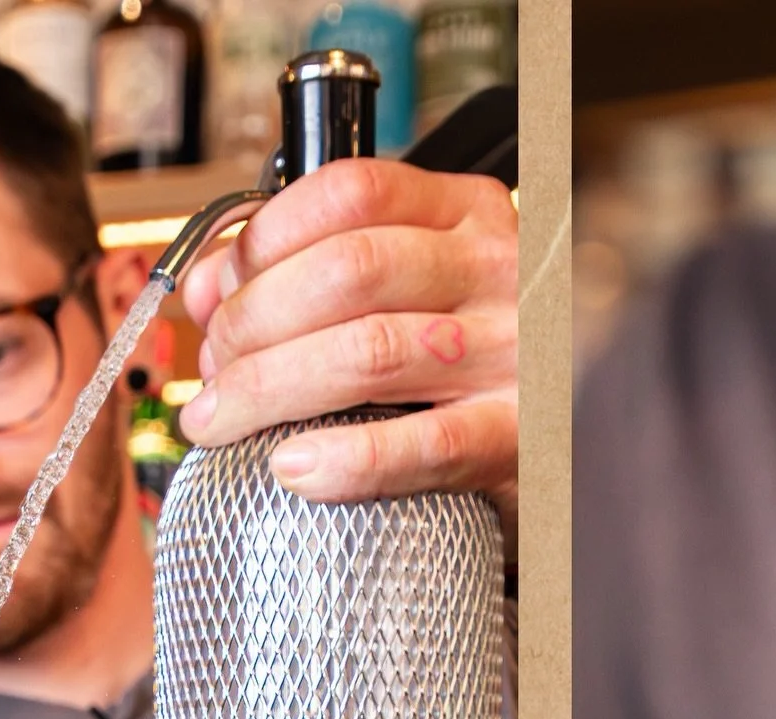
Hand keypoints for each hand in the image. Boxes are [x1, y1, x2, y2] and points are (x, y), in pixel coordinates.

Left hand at [178, 158, 517, 545]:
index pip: (351, 194)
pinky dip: (347, 460)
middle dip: (253, 324)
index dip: (263, 240)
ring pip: (370, 353)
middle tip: (211, 376)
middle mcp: (494, 272)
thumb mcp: (411, 289)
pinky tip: (291, 467)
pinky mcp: (516, 439)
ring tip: (220, 423)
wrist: (569, 442)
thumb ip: (314, 272)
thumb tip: (205, 287)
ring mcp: (512, 355)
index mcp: (465, 216)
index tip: (215, 294)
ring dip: (271, 389)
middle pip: (348, 273)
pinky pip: (424, 445)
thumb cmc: (467, 364)